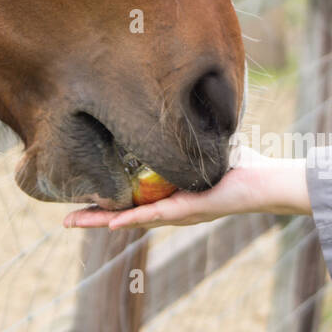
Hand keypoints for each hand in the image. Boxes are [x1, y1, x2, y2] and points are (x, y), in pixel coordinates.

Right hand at [63, 147, 310, 229]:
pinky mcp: (187, 210)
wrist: (266, 183)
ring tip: (73, 222)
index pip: (131, 199)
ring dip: (101, 220)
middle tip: (65, 219)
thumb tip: (177, 109)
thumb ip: (188, 136)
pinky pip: (153, 214)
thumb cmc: (244, 166)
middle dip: (93, 216)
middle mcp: (170, 208)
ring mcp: (176, 212)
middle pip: (122, 214)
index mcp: (171, 195)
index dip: (106, 201)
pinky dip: (130, 218)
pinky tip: (110, 222)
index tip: (81, 198)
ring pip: (130, 218)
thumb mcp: (206, 147)